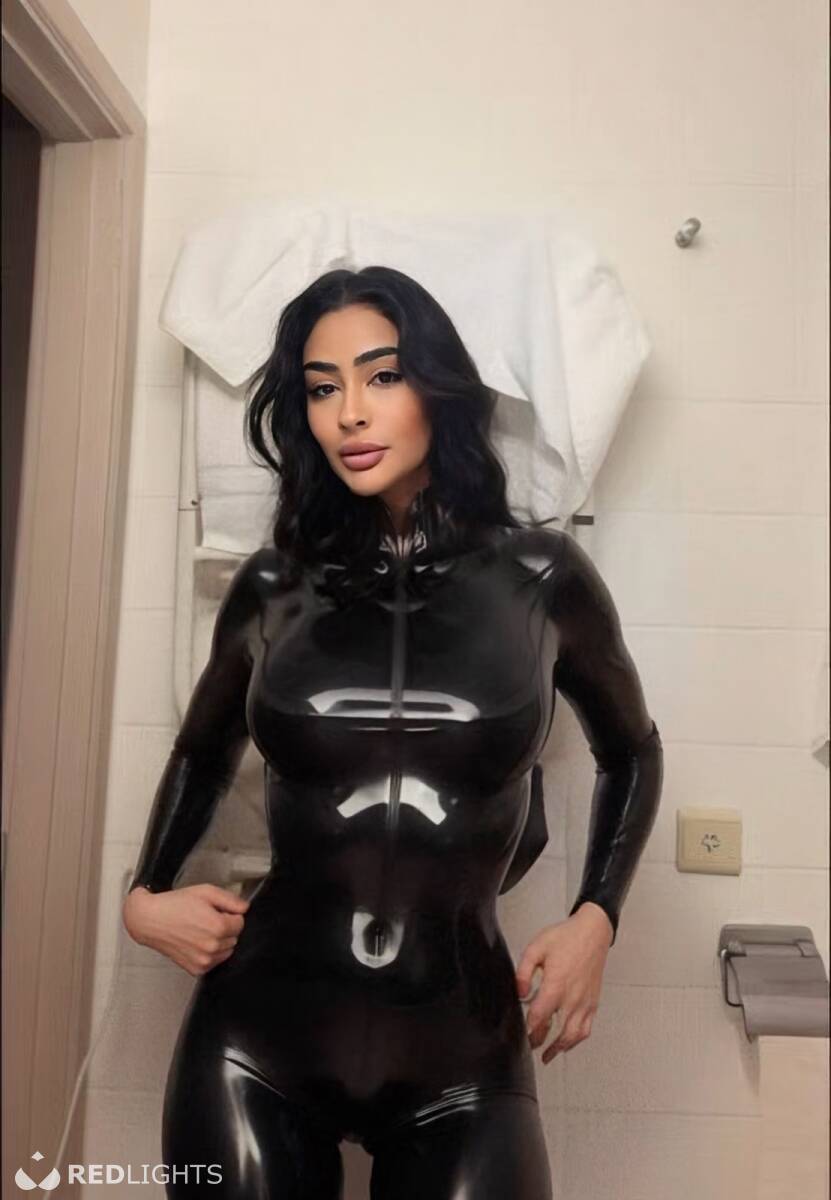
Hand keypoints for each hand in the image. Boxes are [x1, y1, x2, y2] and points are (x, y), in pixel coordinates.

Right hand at [122, 883, 249, 976]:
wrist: (150, 920)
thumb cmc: (174, 905)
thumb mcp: (205, 892)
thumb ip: (230, 900)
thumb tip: (244, 908)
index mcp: (218, 927)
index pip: (240, 922)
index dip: (229, 914)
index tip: (217, 911)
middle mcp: (213, 946)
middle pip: (234, 937)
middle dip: (225, 927)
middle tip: (206, 918)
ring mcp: (204, 960)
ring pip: (226, 950)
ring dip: (219, 941)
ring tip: (200, 929)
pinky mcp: (196, 969)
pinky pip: (214, 961)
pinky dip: (210, 953)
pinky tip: (196, 941)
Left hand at [515, 902, 612, 1063]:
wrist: (593, 933)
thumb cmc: (566, 938)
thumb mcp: (536, 947)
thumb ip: (523, 971)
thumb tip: (520, 993)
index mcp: (557, 985)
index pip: (539, 1017)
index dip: (528, 1030)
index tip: (519, 1038)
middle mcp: (573, 998)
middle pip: (556, 1032)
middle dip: (540, 1042)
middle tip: (529, 1048)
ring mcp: (585, 1002)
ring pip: (574, 1035)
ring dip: (559, 1048)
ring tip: (547, 1055)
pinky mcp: (593, 1002)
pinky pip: (586, 1029)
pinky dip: (576, 1040)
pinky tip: (567, 1042)